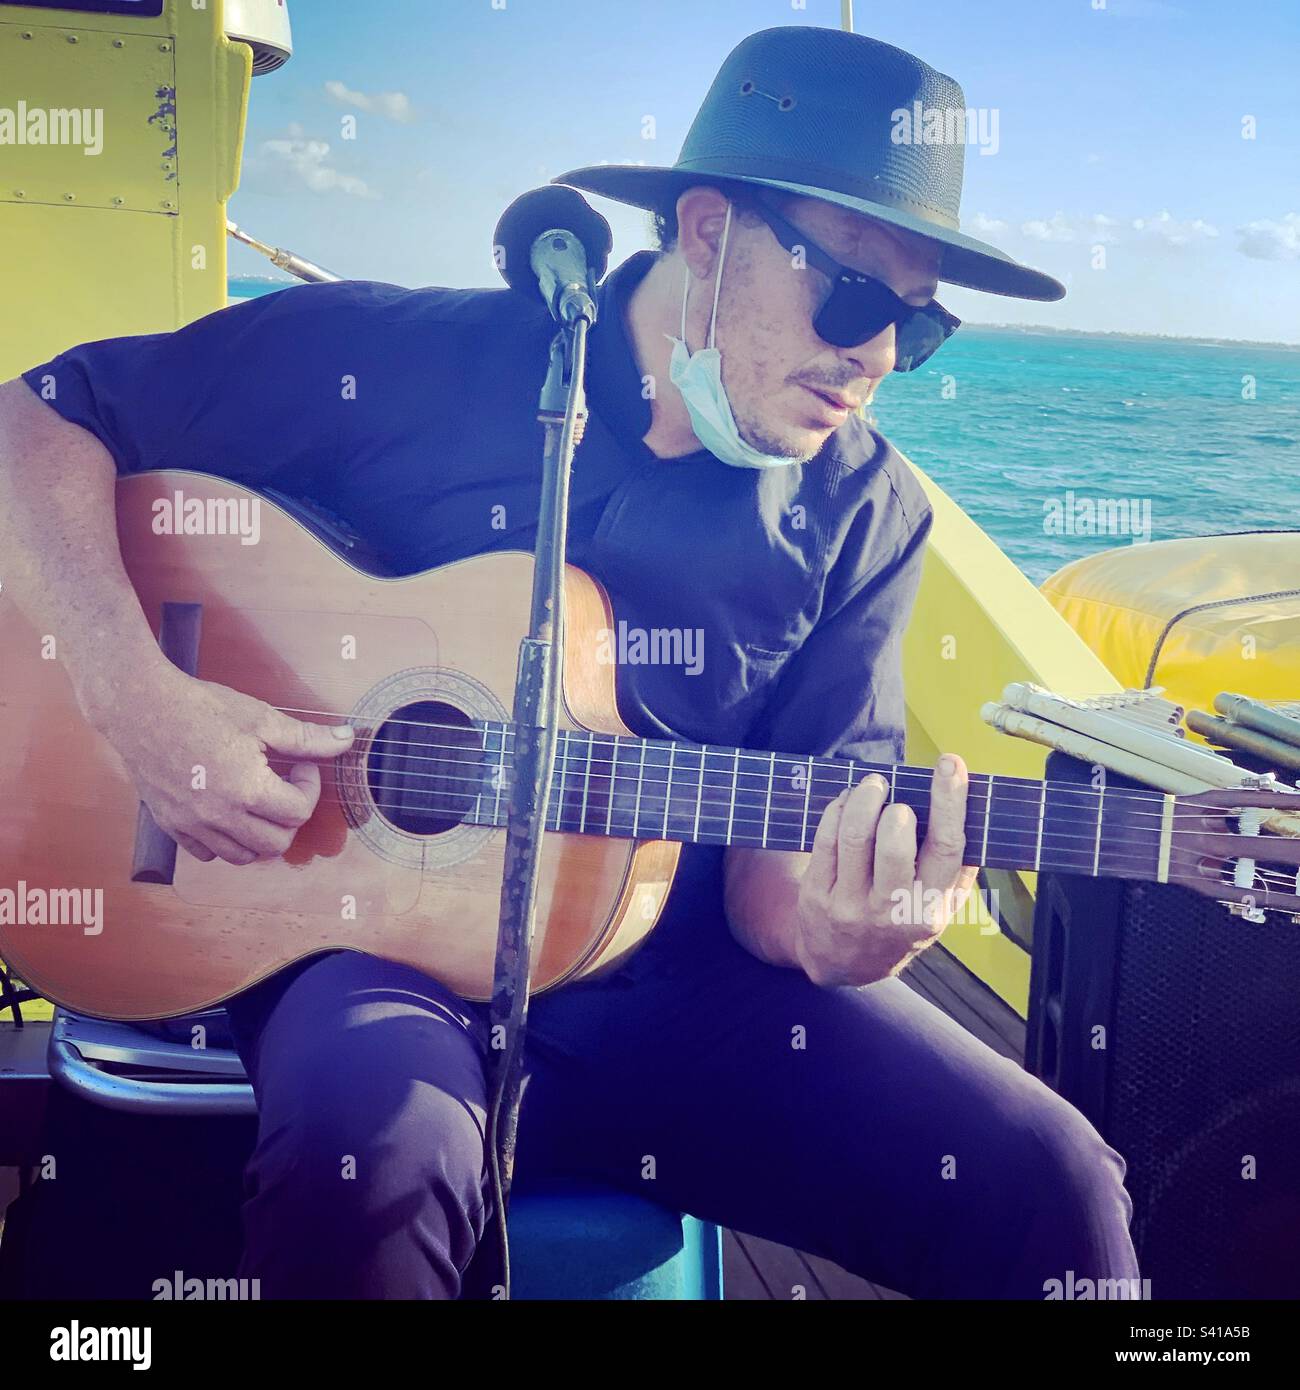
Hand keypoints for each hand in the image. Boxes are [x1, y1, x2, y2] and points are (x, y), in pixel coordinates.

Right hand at [92, 662, 353, 864]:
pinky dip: (226, 841)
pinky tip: (228, 810)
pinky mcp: (172, 825)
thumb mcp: (261, 718)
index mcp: (245, 789)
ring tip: (259, 800)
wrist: (139, 706)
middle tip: (285, 785)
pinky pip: (208, 854)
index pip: (298, 813)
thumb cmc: (200, 707)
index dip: (310, 787)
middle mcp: (218, 816)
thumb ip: (307, 738)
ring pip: (243, 856)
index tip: (301, 765)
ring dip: (261, 834)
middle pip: (276, 843)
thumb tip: (347, 740)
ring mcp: (192, 825)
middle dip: (290, 816)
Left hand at [793, 754, 977, 986]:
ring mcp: (851, 905)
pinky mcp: (817, 896)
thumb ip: (959, 869)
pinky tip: (846, 801)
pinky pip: (825, 841)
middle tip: (893, 792)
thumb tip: (976, 809)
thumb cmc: (900, 922)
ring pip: (854, 837)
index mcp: (931, 908)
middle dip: (895, 808)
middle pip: (895, 845)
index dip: (950, 802)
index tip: (951, 764)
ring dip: (863, 799)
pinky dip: (837, 810)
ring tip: (872, 785)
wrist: (844, 963)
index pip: (947, 849)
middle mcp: (891, 911)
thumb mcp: (940, 910)